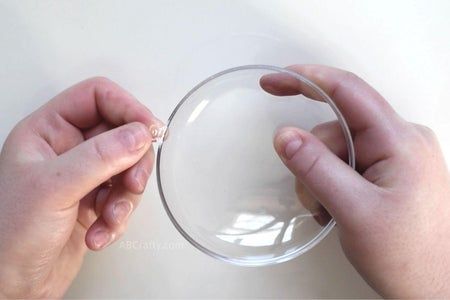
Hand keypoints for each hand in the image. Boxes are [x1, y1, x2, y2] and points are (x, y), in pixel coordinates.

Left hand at [0, 77, 162, 297]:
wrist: (10, 286)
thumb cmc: (9, 235)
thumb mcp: (54, 188)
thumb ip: (100, 157)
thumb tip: (139, 133)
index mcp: (48, 131)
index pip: (97, 97)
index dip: (127, 107)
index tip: (148, 130)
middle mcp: (68, 150)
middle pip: (121, 133)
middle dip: (133, 161)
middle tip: (133, 182)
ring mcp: (83, 177)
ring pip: (127, 168)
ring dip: (126, 197)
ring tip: (111, 217)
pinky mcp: (95, 203)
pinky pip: (123, 198)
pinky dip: (119, 218)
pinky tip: (100, 235)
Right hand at [261, 65, 449, 297]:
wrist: (435, 289)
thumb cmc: (407, 255)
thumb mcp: (354, 211)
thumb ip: (316, 169)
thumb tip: (284, 134)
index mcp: (400, 140)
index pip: (348, 91)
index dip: (307, 80)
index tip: (275, 80)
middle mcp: (401, 140)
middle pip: (336, 128)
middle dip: (312, 159)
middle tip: (313, 196)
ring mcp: (395, 156)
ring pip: (337, 149)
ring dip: (320, 178)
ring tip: (329, 210)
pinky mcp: (389, 170)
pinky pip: (348, 162)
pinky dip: (332, 183)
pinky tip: (338, 207)